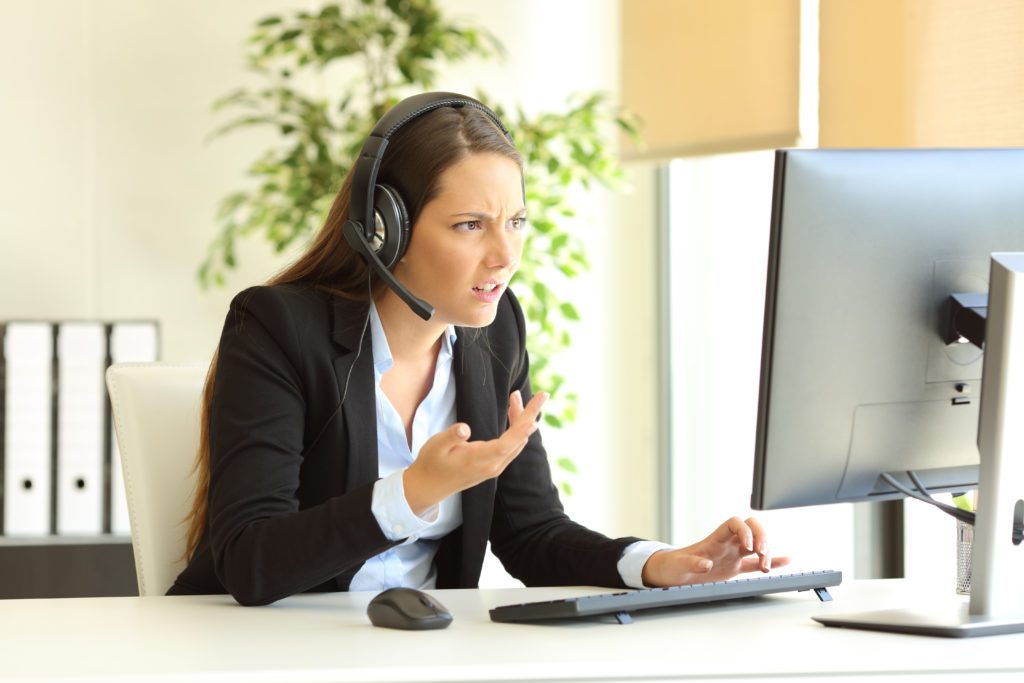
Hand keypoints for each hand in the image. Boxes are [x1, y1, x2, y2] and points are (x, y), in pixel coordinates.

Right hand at [403, 390, 546, 515]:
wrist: (428, 486)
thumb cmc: (431, 463)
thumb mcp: (435, 445)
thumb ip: (451, 436)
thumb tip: (464, 428)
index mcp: (480, 460)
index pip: (507, 442)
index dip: (522, 427)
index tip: (535, 414)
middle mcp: (493, 466)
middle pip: (518, 440)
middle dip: (529, 415)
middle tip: (541, 395)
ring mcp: (494, 467)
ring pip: (515, 443)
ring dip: (521, 420)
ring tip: (516, 398)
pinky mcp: (492, 466)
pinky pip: (511, 446)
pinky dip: (515, 430)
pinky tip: (513, 416)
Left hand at [640, 516, 789, 586]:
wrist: (671, 574)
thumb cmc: (672, 566)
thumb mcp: (677, 566)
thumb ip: (690, 563)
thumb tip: (705, 564)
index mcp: (714, 539)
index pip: (735, 523)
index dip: (744, 531)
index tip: (748, 546)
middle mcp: (726, 544)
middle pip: (751, 528)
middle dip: (762, 537)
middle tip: (762, 555)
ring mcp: (732, 554)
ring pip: (757, 544)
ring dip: (767, 552)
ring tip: (766, 568)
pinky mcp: (734, 567)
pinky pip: (755, 563)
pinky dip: (771, 562)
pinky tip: (785, 560)